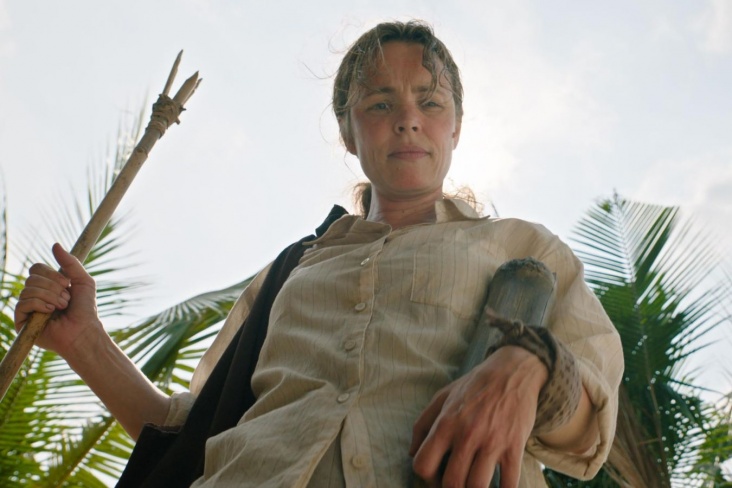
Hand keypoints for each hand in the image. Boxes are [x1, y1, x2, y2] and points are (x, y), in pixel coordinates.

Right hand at [15, 243, 102, 356]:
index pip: (36, 268)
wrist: (84, 331)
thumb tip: (55, 244)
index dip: (51, 273)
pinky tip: (51, 312)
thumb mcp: (83, 281)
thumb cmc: (86, 309)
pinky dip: (40, 304)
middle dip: (54, 287)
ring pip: (28, 289)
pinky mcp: (22, 321)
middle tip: (67, 299)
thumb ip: (70, 263)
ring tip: (61, 307)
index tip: (67, 283)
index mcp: (47, 285)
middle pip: (32, 277)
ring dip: (50, 297)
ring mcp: (28, 308)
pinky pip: (23, 303)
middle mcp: (35, 295)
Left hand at [410, 346, 547, 487]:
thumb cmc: (474, 386)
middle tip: (456, 483)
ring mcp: (492, 442)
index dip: (426, 477)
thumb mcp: (442, 397)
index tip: (436, 475)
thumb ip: (422, 424)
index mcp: (445, 423)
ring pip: (477, 487)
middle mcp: (467, 434)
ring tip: (473, 485)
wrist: (512, 372)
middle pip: (451, 483)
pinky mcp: (514, 447)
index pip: (423, 465)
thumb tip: (411, 453)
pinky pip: (508, 484)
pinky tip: (498, 486)